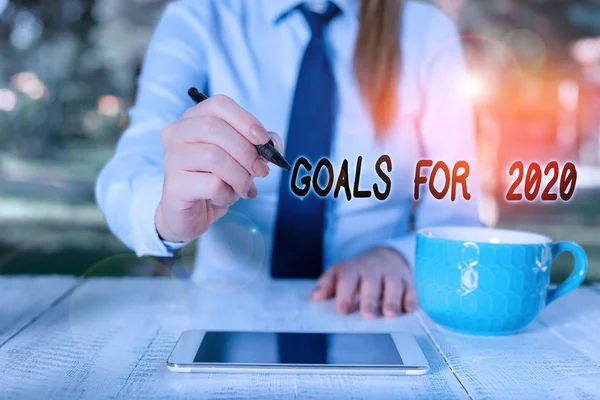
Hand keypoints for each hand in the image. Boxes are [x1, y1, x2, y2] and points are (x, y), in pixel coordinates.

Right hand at [156, 94, 282, 242]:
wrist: (193, 214)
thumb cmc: (215, 181)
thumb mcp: (240, 160)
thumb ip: (258, 146)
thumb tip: (274, 142)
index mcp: (193, 119)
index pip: (218, 104)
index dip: (246, 120)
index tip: (265, 141)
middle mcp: (176, 134)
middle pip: (213, 128)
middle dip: (246, 151)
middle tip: (262, 171)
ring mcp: (171, 159)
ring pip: (212, 156)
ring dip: (239, 175)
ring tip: (245, 188)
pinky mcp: (173, 186)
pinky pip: (211, 184)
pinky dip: (227, 193)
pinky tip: (224, 198)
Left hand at [311, 247, 416, 318]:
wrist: (384, 255)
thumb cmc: (357, 271)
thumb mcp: (339, 272)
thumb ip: (326, 284)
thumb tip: (315, 297)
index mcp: (353, 268)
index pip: (348, 280)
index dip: (344, 295)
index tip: (342, 310)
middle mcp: (373, 270)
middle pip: (371, 283)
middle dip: (370, 299)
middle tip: (368, 315)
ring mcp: (391, 274)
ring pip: (393, 286)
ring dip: (392, 300)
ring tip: (390, 315)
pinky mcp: (407, 281)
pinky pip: (410, 289)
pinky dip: (410, 299)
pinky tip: (409, 310)